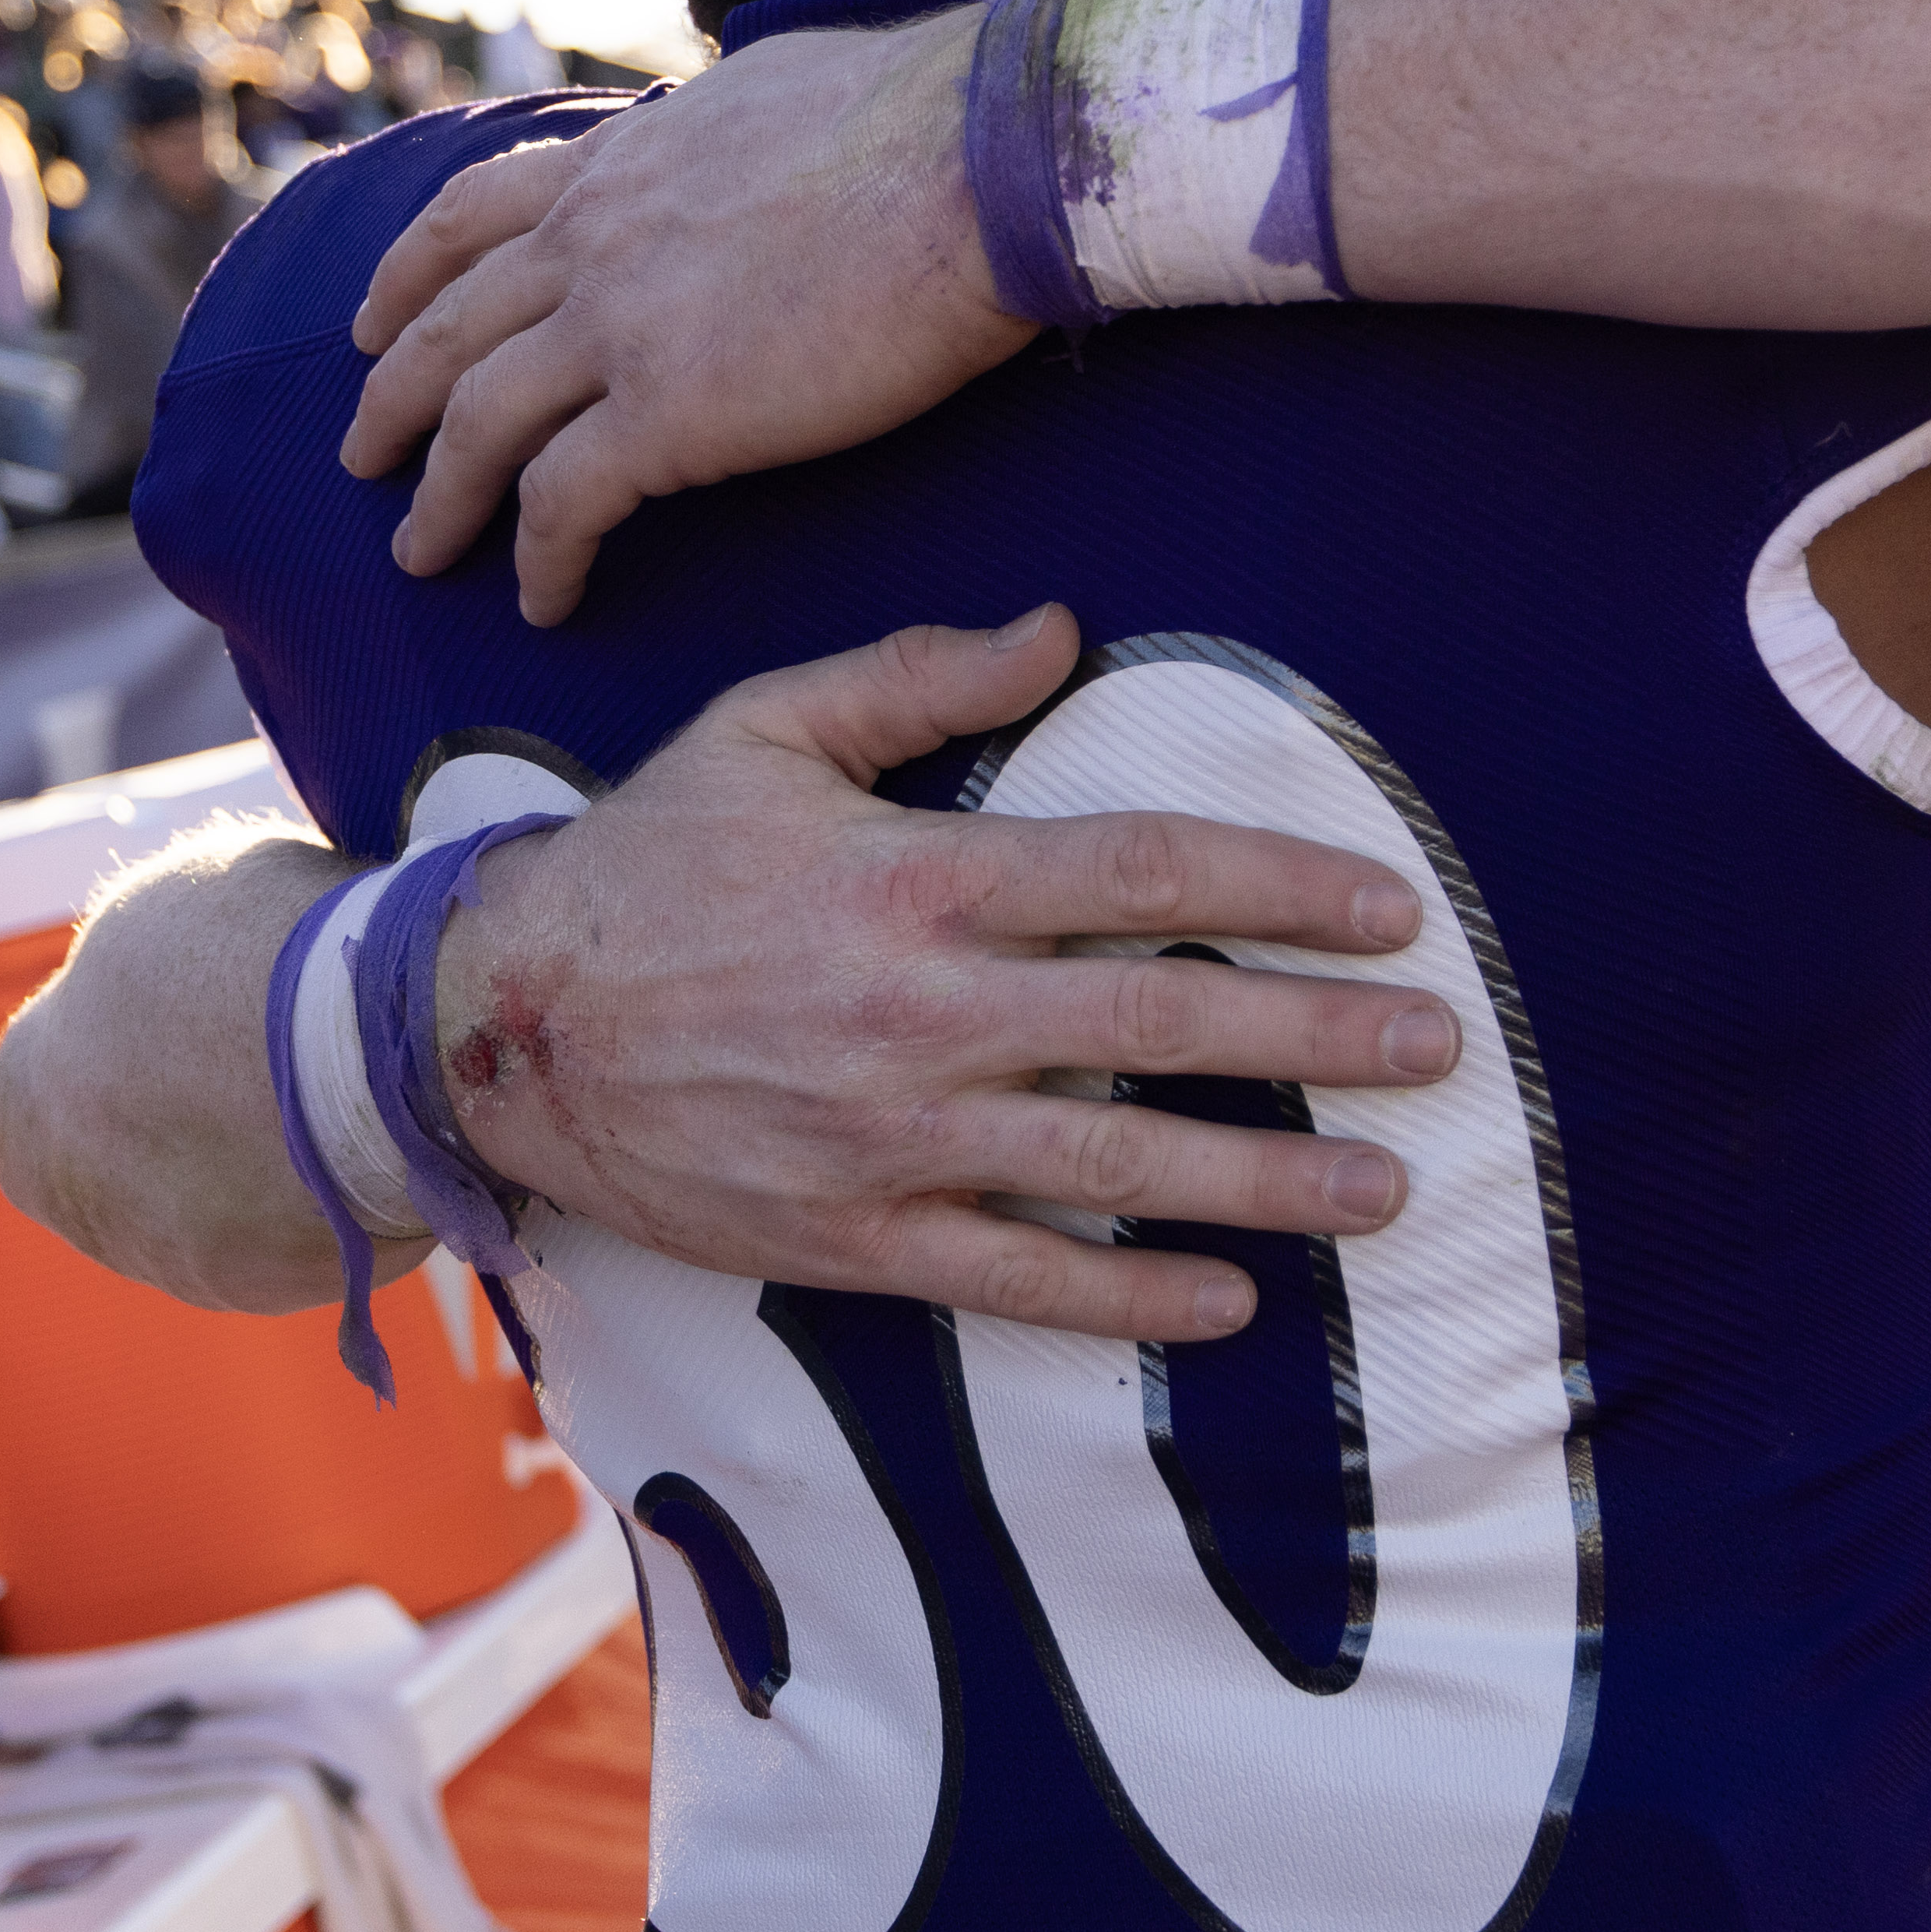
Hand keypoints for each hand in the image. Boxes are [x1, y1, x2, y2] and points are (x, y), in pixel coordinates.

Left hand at [344, 16, 1025, 617]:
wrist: (982, 158)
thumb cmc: (931, 116)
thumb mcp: (782, 85)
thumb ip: (732, 122)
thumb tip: (751, 120)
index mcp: (626, 158)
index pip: (477, 213)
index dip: (410, 274)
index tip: (373, 320)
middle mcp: (596, 236)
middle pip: (448, 328)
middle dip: (390, 396)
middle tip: (361, 459)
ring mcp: (619, 324)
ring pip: (478, 424)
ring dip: (439, 500)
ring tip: (419, 557)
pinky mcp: (668, 413)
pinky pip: (563, 504)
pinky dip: (539, 560)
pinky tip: (544, 603)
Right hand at [432, 609, 1455, 1339]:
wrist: (495, 1023)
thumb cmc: (644, 862)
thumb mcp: (766, 732)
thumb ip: (917, 679)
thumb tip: (1060, 625)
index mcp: (920, 877)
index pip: (1144, 868)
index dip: (1281, 883)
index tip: (1385, 908)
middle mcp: (923, 1011)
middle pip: (1164, 1017)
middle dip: (1317, 1034)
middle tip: (1435, 1046)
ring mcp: (892, 1136)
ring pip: (1115, 1165)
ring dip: (1263, 1181)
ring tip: (1380, 1191)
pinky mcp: (853, 1235)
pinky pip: (1014, 1277)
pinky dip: (1126, 1297)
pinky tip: (1226, 1306)